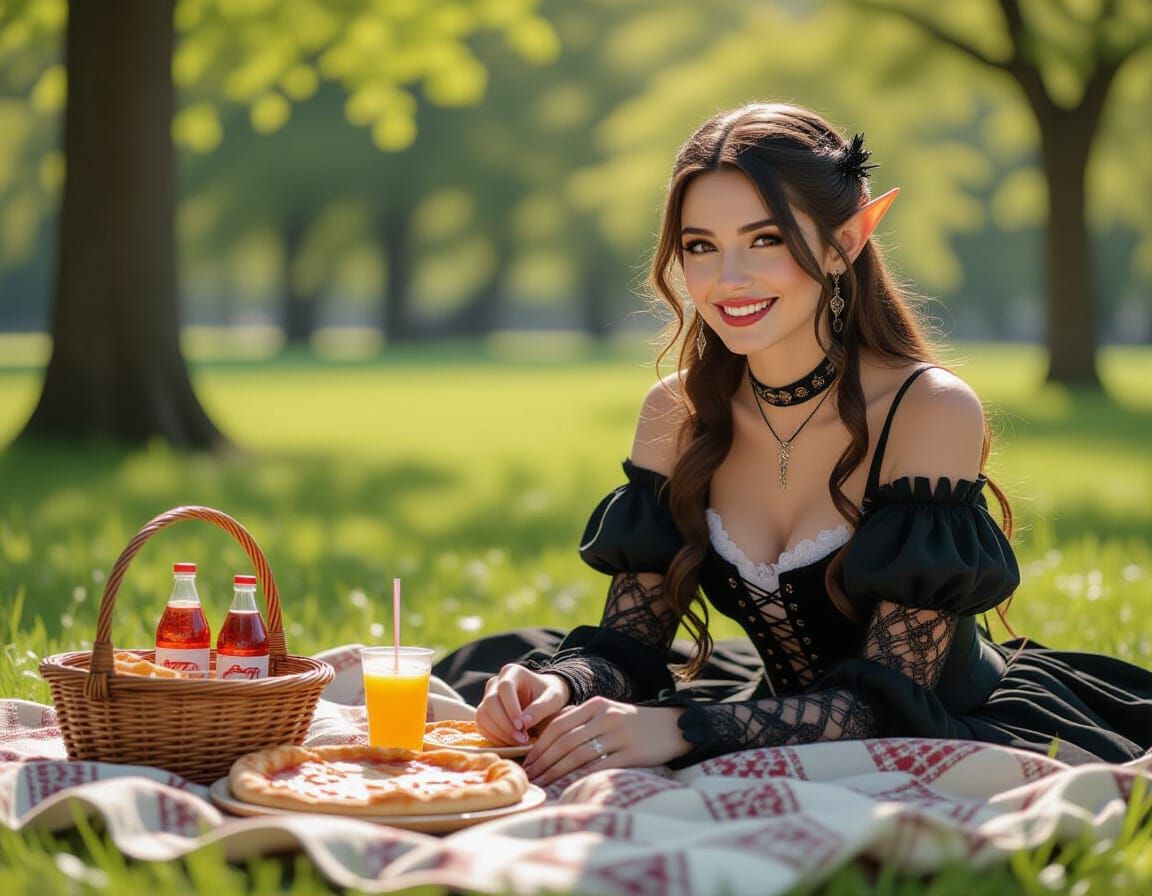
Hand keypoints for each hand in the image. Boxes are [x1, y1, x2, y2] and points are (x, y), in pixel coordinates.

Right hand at [476, 664, 569, 745]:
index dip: (511, 708)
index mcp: (512, 672)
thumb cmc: (549, 695)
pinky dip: (494, 737)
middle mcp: (495, 682)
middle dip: (505, 724)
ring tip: (519, 741)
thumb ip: (541, 708)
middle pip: (490, 702)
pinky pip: (481, 725)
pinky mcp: (484, 712)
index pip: (505, 687)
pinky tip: (510, 742)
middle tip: (522, 739)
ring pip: (483, 715)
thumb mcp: (554, 698)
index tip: (522, 726)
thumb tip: (523, 723)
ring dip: (499, 733)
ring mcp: (487, 697)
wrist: (543, 700)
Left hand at [522, 696, 689, 786]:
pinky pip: (600, 767)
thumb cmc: (633, 723)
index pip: (559, 724)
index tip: (527, 761)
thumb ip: (580, 718)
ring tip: (544, 784)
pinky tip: (568, 786)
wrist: (672, 727)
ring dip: (557, 772)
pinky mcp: (632, 753)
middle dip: (543, 761)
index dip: (540, 744)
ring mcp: (619, 735)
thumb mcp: (607, 712)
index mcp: (596, 705)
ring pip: (578, 755)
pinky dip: (580, 777)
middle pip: (565, 741)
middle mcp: (605, 717)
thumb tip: (548, 733)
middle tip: (530, 776)